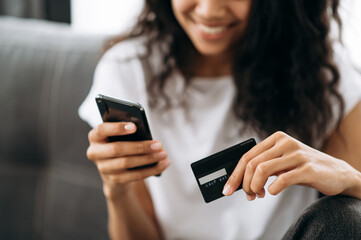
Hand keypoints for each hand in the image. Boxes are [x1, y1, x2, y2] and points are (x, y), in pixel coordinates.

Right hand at [87, 122, 169, 198]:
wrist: (114, 171)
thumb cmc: (119, 145)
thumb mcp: (119, 136)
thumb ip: (127, 132)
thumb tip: (146, 134)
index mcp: (95, 137)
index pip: (101, 130)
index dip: (117, 128)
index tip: (134, 126)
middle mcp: (95, 153)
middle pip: (117, 149)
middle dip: (140, 147)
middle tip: (158, 144)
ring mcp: (103, 169)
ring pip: (127, 163)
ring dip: (149, 159)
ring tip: (164, 154)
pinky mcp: (115, 180)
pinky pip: (135, 176)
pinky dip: (152, 169)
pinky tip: (164, 163)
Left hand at [223, 131, 355, 199]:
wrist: (336, 172)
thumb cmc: (303, 168)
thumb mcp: (282, 163)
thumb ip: (263, 166)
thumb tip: (240, 181)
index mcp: (276, 139)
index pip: (247, 156)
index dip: (235, 174)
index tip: (227, 189)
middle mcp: (285, 143)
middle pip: (252, 163)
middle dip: (243, 183)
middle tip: (248, 196)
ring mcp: (297, 154)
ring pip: (262, 169)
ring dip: (254, 187)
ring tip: (258, 195)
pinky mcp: (308, 168)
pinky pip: (282, 179)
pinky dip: (272, 189)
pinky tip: (272, 192)